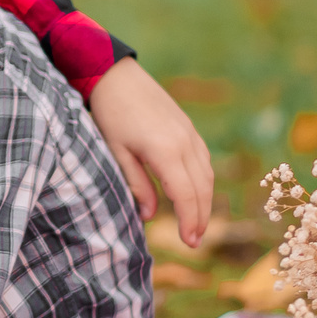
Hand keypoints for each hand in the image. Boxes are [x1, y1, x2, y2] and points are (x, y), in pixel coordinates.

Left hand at [88, 57, 213, 242]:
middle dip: (200, 218)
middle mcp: (184, 142)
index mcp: (165, 150)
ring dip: (205, 202)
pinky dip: (203, 182)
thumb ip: (135, 185)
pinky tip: (195, 194)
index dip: (189, 221)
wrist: (115, 75)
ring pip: (207, 175)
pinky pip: (204, 160)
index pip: (185, 195)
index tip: (189, 243)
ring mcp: (189, 133)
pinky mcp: (188, 127)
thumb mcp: (116, 153)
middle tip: (194, 242)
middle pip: (202, 189)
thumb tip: (149, 216)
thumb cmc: (109, 114)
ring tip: (196, 224)